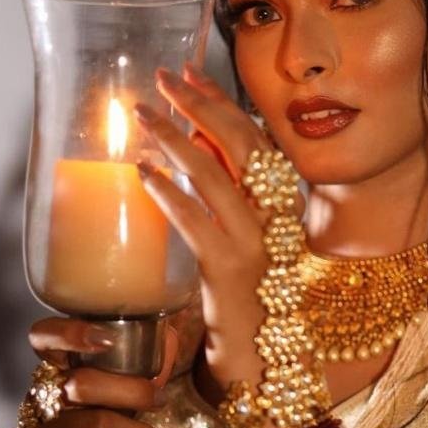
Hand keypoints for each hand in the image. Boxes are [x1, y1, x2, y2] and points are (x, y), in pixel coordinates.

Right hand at [25, 317, 178, 427]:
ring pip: (95, 423)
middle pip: (82, 384)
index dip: (68, 333)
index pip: (44, 336)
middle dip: (133, 392)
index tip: (108, 340)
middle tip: (160, 400)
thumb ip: (142, 359)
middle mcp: (44, 394)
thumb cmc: (99, 414)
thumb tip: (168, 341)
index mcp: (56, 365)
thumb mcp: (116, 384)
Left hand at [134, 62, 298, 391]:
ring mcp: (255, 242)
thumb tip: (188, 146)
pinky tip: (144, 173)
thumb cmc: (249, 292)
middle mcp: (276, 216)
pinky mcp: (228, 268)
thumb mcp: (248, 234)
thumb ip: (228, 194)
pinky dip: (168, 193)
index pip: (254, 137)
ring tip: (144, 117)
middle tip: (163, 79)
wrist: (262, 353)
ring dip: (175, 138)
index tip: (190, 73)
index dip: (221, 102)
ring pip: (214, 174)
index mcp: (284, 203)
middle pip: (240, 144)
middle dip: (200, 104)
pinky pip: (194, 220)